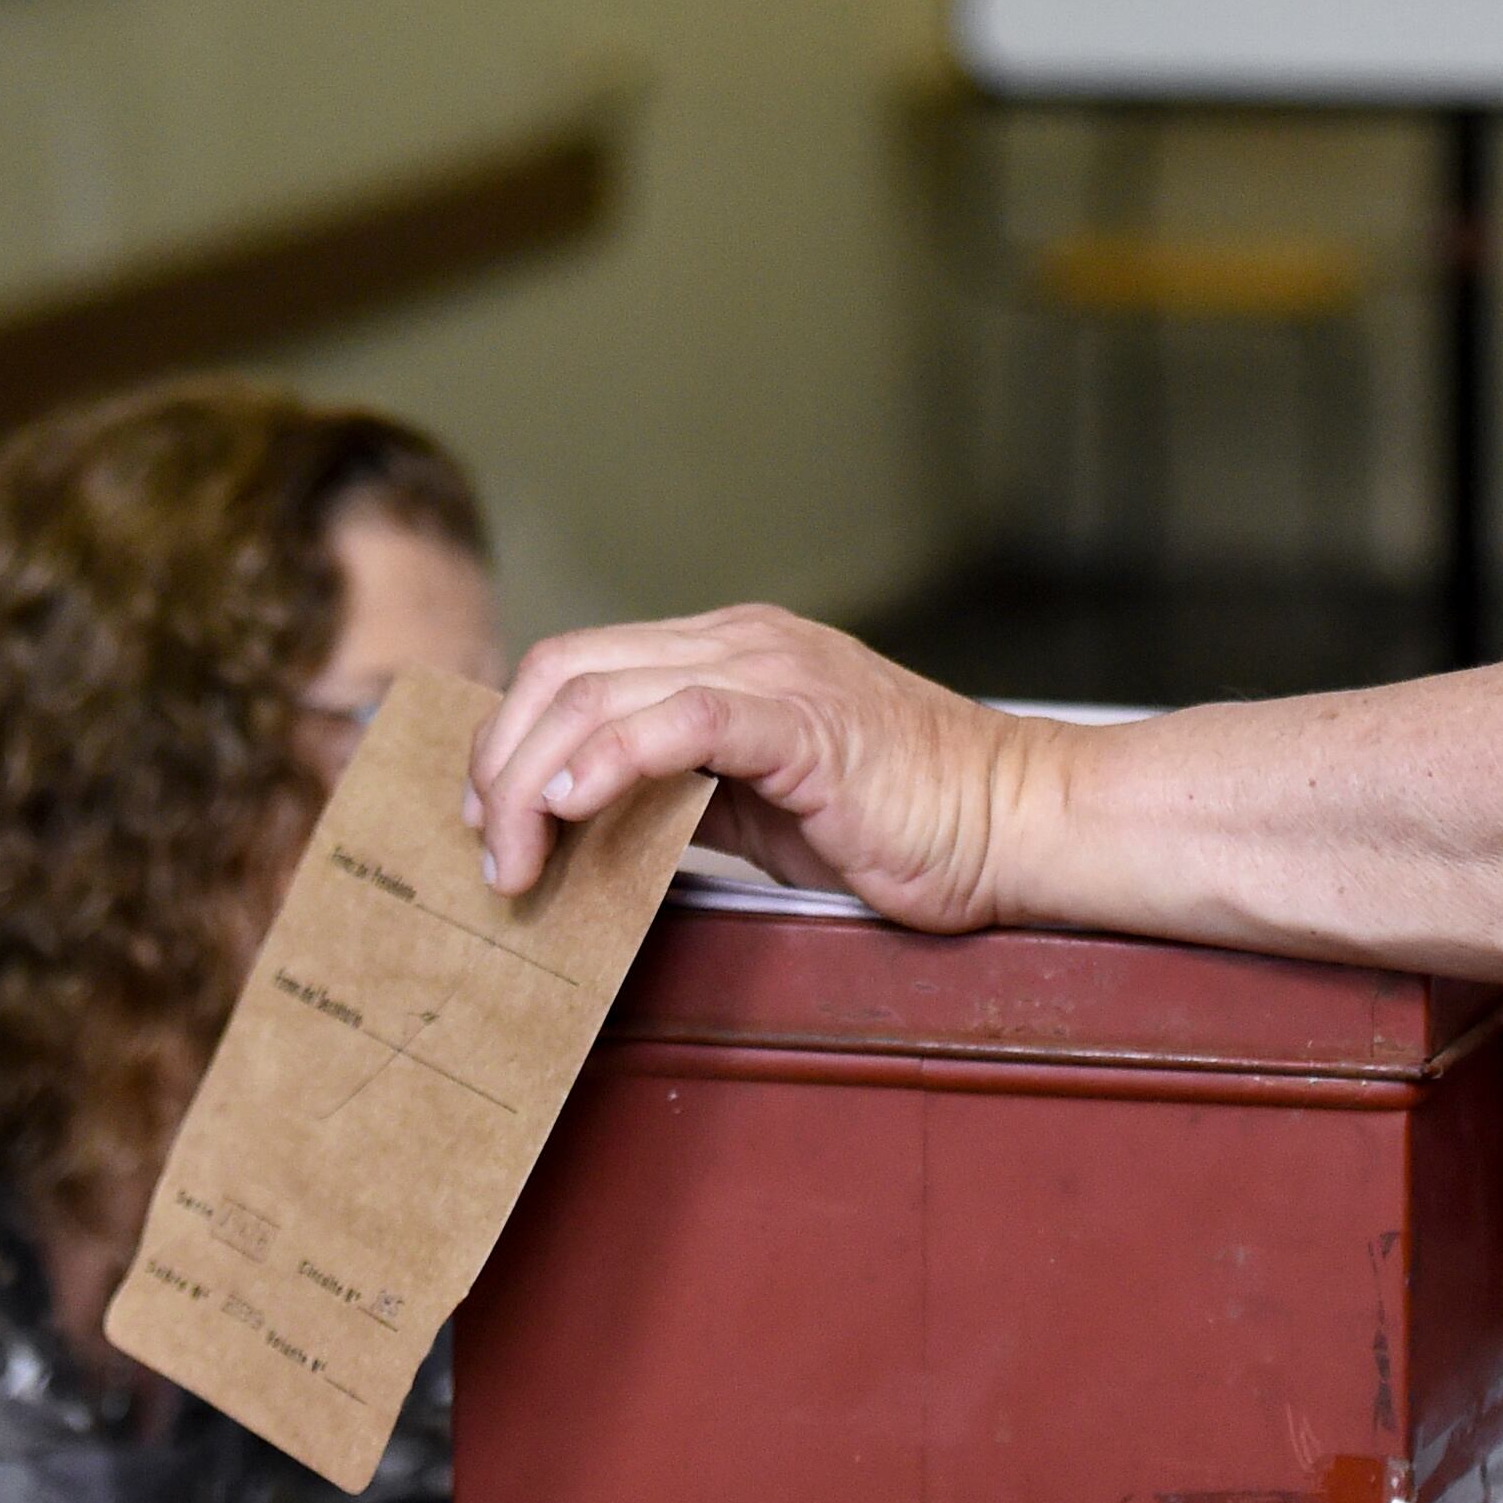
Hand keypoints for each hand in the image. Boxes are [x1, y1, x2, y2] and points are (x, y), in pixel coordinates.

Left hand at [465, 606, 1035, 930]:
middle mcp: (738, 642)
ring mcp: (771, 671)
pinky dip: (611, 758)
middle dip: (501, 763)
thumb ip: (680, 796)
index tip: (488, 822)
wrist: (1014, 823)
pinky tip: (575, 808)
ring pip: (601, 692)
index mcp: (725, 653)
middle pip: (566, 671)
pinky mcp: (803, 718)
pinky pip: (681, 718)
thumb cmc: (901, 826)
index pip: (577, 666)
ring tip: (517, 860)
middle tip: (491, 854)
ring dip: (533, 780)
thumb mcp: (760, 807)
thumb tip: (584, 834)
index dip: (511, 739)